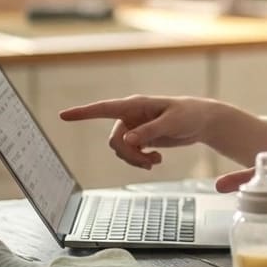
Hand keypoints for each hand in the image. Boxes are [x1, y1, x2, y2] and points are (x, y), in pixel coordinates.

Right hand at [59, 95, 222, 169]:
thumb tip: (128, 139)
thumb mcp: (172, 123)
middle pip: (115, 140)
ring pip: (121, 149)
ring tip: (155, 161)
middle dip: (129, 155)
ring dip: (135, 160)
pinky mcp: (140, 137)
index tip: (64, 115)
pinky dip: (140, 160)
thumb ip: (150, 131)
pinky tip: (156, 160)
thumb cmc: (189, 115)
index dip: (84, 113)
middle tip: (150, 162)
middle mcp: (131, 115)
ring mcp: (134, 127)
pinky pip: (130, 153)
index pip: (104, 108)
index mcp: (135, 105)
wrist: (201, 121)